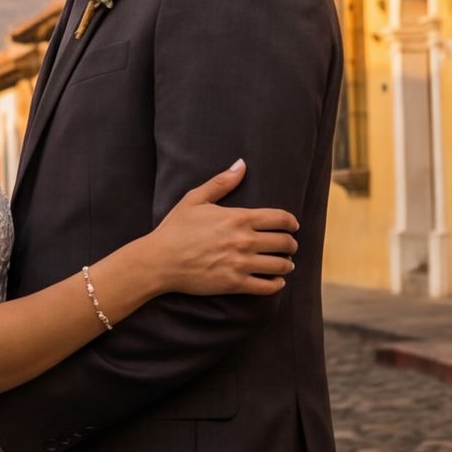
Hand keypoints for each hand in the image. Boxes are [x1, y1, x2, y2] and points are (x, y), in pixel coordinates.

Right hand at [144, 160, 300, 296]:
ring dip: (287, 264)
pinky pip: (267, 287)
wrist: (159, 260)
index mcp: (238, 218)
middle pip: (284, 243)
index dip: (291, 222)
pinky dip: (276, 284)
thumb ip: (222, 182)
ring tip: (286, 264)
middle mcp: (244, 241)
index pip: (280, 219)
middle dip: (291, 244)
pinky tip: (276, 281)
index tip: (292, 225)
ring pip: (280, 266)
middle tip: (290, 245)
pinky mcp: (235, 284)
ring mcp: (241, 264)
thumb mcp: (195, 198)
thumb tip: (241, 164)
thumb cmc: (176, 228)